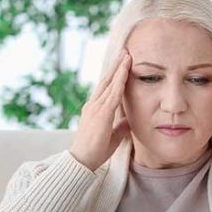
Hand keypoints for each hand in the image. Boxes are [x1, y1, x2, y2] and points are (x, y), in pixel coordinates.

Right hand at [69, 48, 132, 171]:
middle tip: (125, 51)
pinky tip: (126, 70)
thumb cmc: (95, 151)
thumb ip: (120, 126)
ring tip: (127, 54)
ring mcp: (96, 107)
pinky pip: (113, 93)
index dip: (115, 75)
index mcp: (95, 109)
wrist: (82, 161)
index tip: (123, 63)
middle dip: (116, 65)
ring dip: (119, 68)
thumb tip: (129, 120)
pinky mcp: (101, 113)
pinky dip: (120, 80)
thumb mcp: (112, 137)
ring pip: (110, 83)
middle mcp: (93, 105)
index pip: (106, 88)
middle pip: (107, 80)